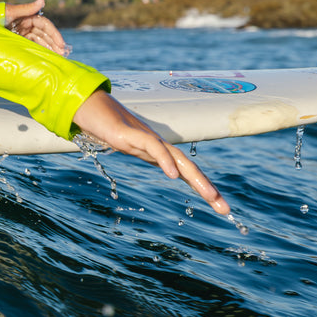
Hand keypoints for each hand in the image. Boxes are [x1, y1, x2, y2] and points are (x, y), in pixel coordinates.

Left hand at [5, 0, 66, 55]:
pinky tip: (46, 58)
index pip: (45, 25)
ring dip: (49, 48)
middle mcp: (26, 25)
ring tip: (59, 58)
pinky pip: (31, 46)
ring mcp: (22, 34)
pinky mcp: (17, 41)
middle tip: (63, 54)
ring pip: (39, 41)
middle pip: (44, 34)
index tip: (61, 44)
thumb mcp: (11, 11)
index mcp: (27, 16)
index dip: (54, 34)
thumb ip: (27, 8)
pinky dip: (39, 51)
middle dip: (54, 43)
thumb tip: (42, 0)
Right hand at [73, 89, 230, 215]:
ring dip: (196, 177)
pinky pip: (153, 147)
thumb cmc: (109, 127)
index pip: (187, 173)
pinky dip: (165, 160)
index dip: (204, 189)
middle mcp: (158, 146)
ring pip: (178, 158)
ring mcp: (147, 139)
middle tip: (225, 210)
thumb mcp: (130, 147)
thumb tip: (158, 165)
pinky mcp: (132, 134)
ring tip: (210, 196)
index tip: (222, 209)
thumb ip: (144, 154)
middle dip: (208, 188)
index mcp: (159, 153)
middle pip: (189, 167)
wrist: (91, 106)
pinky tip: (173, 175)